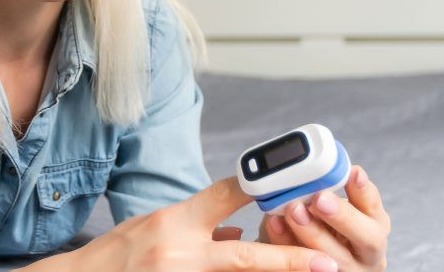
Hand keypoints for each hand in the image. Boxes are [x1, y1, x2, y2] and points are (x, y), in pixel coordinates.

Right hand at [19, 177, 338, 271]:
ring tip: (308, 271)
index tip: (290, 180)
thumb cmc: (116, 253)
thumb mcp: (153, 224)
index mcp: (172, 222)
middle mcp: (178, 252)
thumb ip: (197, 224)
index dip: (259, 185)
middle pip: (244, 255)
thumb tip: (238, 230)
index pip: (223, 196)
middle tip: (326, 263)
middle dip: (288, 258)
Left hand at [258, 166, 390, 271]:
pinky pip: (304, 266)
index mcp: (372, 227)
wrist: (294, 254)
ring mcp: (345, 270)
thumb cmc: (314, 224)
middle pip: (368, 239)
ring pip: (335, 258)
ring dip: (313, 232)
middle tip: (320, 198)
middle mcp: (365, 253)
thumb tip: (313, 168)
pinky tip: (274, 224)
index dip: (364, 190)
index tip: (352, 171)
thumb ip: (326, 191)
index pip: (376, 209)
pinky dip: (286, 243)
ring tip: (294, 210)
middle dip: (343, 216)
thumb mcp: (325, 207)